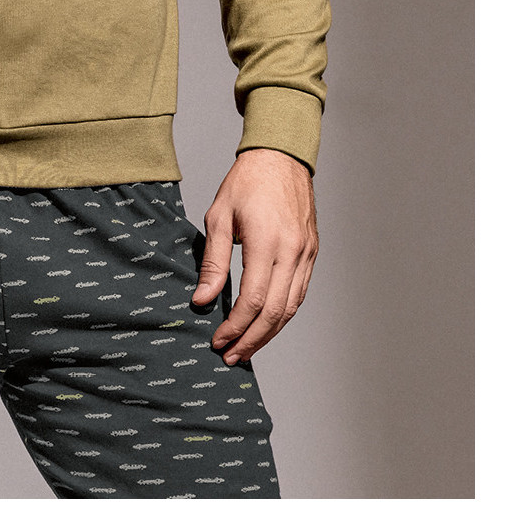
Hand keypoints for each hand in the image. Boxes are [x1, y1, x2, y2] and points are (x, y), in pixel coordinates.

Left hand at [190, 147, 317, 364]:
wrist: (281, 158)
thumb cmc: (246, 183)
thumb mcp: (219, 216)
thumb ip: (213, 261)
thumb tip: (202, 299)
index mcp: (267, 242)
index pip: (253, 300)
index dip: (235, 326)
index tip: (218, 340)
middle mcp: (292, 252)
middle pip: (275, 312)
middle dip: (251, 339)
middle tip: (231, 356)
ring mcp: (306, 254)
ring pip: (291, 308)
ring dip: (269, 333)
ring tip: (246, 348)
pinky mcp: (312, 254)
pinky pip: (299, 294)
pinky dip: (283, 315)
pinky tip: (266, 324)